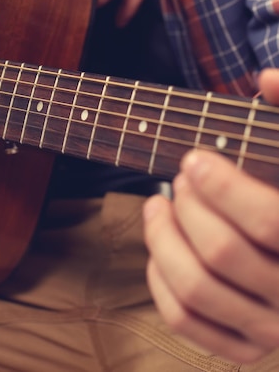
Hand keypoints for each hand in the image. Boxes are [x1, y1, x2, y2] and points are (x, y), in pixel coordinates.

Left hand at [143, 68, 278, 363]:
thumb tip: (265, 76)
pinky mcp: (245, 345)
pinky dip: (159, 279)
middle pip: (222, 253)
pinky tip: (159, 243)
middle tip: (180, 177)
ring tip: (156, 203)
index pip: (266, 220)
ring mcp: (272, 329)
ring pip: (197, 289)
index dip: (221, 185)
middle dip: (189, 206)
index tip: (193, 158)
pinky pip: (186, 320)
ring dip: (163, 239)